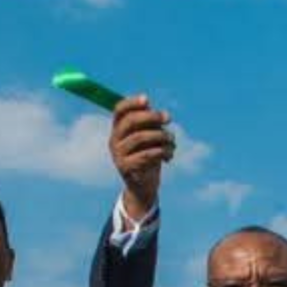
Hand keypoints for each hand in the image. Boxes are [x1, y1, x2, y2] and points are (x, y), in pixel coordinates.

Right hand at [110, 95, 174, 220]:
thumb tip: (157, 112)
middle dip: (152, 116)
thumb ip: (151, 124)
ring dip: (161, 135)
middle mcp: (114, 140)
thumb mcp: (150, 138)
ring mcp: (118, 154)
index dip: (132, 102)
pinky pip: (146, 155)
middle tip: (168, 118)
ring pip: (140, 137)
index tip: (147, 100)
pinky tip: (169, 155)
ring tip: (172, 140)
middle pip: (130, 121)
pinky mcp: (125, 168)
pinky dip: (162, 152)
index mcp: (118, 129)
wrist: (144, 186)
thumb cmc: (149, 156)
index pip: (119, 110)